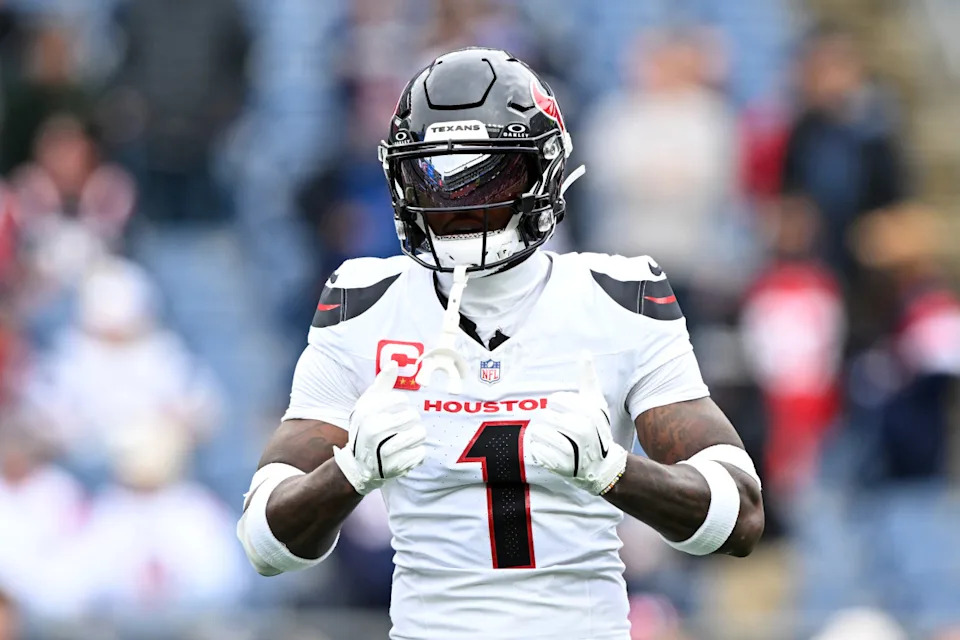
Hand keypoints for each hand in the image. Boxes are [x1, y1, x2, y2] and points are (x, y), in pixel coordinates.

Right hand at [333, 362, 426, 494]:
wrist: (359, 464)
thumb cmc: (367, 427)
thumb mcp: (368, 403)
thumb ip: (382, 383)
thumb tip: (394, 363)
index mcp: (367, 411)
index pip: (402, 399)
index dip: (402, 404)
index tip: (394, 410)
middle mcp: (373, 429)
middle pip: (413, 415)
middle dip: (411, 420)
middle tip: (401, 427)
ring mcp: (383, 449)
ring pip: (420, 433)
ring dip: (417, 436)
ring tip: (406, 439)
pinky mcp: (394, 466)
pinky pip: (421, 453)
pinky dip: (417, 453)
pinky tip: (405, 453)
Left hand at [525, 354, 628, 494]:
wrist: (603, 465)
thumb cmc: (596, 428)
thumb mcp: (595, 402)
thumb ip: (588, 377)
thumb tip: (585, 352)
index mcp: (589, 411)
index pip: (555, 400)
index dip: (558, 407)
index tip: (568, 415)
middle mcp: (582, 429)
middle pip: (544, 416)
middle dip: (549, 422)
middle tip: (560, 430)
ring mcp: (573, 448)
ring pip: (538, 432)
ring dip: (541, 436)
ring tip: (554, 440)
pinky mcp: (562, 465)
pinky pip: (537, 451)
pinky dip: (538, 451)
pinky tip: (550, 452)